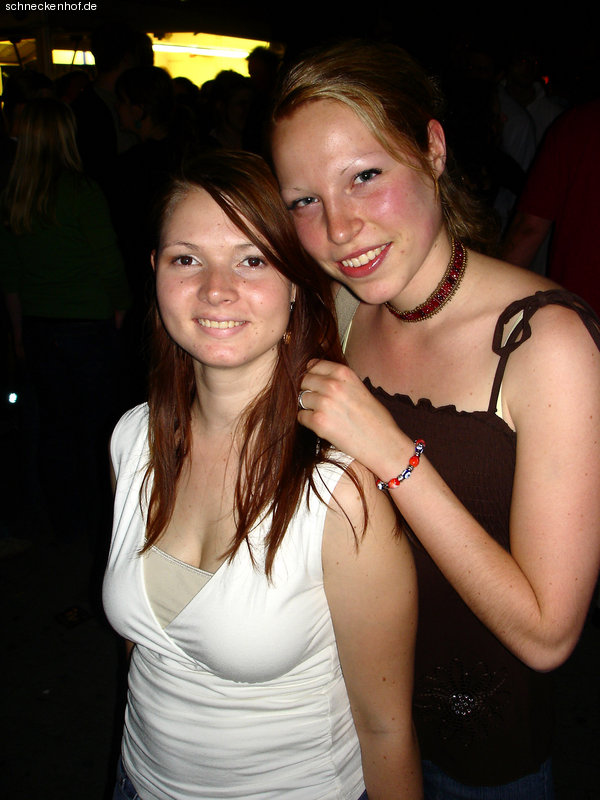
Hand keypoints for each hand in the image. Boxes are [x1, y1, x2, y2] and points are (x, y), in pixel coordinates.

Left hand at [297, 360, 406, 474]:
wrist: (383, 443)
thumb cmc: (376, 419)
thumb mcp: (360, 388)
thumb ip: (339, 381)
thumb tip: (318, 378)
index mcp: (344, 373)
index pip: (314, 365)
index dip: (313, 375)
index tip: (315, 383)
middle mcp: (333, 384)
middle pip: (305, 381)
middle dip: (309, 390)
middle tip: (320, 402)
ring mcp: (324, 403)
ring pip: (301, 398)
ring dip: (308, 406)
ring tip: (324, 414)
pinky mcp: (318, 422)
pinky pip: (301, 416)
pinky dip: (308, 421)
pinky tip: (323, 425)